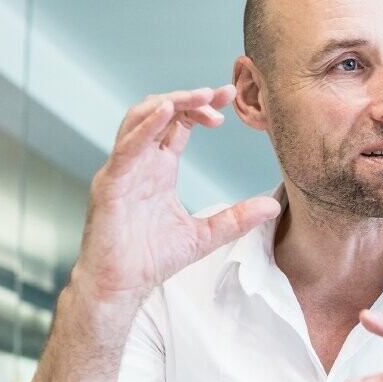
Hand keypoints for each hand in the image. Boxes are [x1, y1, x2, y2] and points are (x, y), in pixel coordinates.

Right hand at [74, 85, 281, 304]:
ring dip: (169, 102)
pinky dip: (144, 127)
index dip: (202, 107)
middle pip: (161, 112)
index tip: (230, 99)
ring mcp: (123, 171)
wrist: (120, 287)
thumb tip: (272, 206)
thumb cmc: (150, 260)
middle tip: (221, 94)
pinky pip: (126, 148)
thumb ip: (236, 218)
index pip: (180, 124)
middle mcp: (140, 163)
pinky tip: (166, 112)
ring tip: (198, 97)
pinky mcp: (110, 185)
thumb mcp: (205, 236)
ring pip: (139, 119)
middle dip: (190, 98)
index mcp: (159, 169)